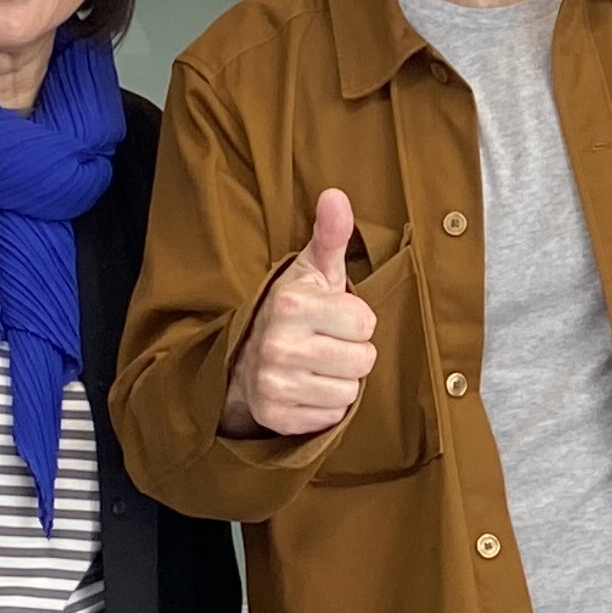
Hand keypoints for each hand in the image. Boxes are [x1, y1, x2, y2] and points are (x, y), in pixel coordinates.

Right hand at [225, 189, 379, 435]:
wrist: (245, 357)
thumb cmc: (294, 310)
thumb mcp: (313, 271)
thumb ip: (330, 234)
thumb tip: (336, 195)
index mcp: (291, 304)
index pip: (365, 322)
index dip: (356, 321)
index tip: (332, 318)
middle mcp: (278, 345)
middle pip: (363, 360)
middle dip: (352, 352)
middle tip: (326, 343)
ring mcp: (274, 384)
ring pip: (350, 391)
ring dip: (340, 381)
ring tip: (317, 366)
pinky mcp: (275, 416)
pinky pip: (332, 416)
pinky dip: (325, 406)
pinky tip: (306, 389)